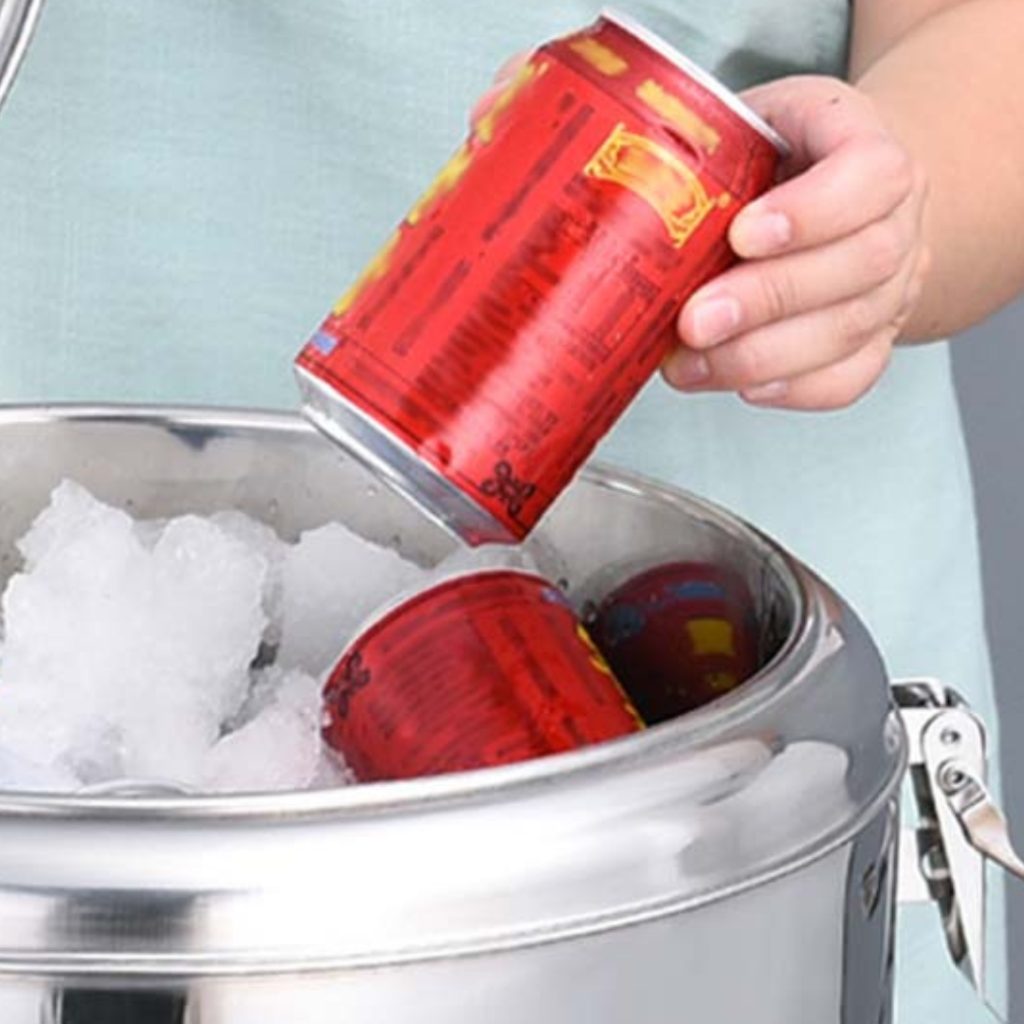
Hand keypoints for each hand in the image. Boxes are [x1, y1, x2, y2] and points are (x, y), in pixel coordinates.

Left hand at [663, 75, 930, 410]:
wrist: (836, 185)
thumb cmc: (779, 153)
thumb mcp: (744, 122)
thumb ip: (705, 151)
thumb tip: (621, 196)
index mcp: (865, 141)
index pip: (872, 172)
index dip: (811, 210)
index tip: (742, 233)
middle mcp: (897, 216)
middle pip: (861, 262)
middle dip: (767, 298)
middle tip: (696, 320)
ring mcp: (895, 282)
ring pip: (851, 328)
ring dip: (762, 354)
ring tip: (694, 361)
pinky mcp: (877, 338)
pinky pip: (851, 376)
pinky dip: (794, 388)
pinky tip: (743, 385)